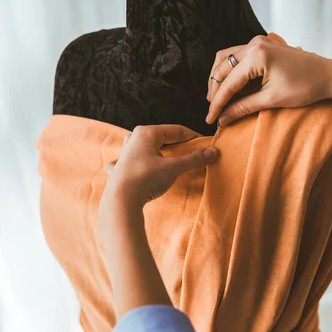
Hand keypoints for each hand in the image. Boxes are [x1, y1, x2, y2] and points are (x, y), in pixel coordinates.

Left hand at [101, 125, 217, 209]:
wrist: (121, 200)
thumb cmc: (146, 178)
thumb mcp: (174, 168)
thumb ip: (193, 159)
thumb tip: (212, 152)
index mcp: (147, 133)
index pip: (177, 130)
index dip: (193, 138)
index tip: (205, 147)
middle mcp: (134, 138)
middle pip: (162, 138)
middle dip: (177, 145)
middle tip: (191, 155)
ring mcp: (125, 153)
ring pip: (145, 146)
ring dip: (157, 151)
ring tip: (167, 158)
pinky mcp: (119, 168)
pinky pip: (131, 160)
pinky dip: (138, 162)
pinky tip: (138, 166)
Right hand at [206, 35, 331, 125]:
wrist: (328, 75)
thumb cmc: (305, 87)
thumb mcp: (271, 100)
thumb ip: (244, 108)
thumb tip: (223, 119)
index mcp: (257, 56)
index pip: (229, 83)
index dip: (217, 104)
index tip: (210, 120)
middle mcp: (254, 44)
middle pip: (222, 67)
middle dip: (215, 91)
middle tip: (212, 111)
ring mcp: (258, 42)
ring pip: (226, 59)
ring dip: (219, 79)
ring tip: (217, 99)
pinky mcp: (262, 45)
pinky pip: (237, 56)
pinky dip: (230, 71)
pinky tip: (229, 86)